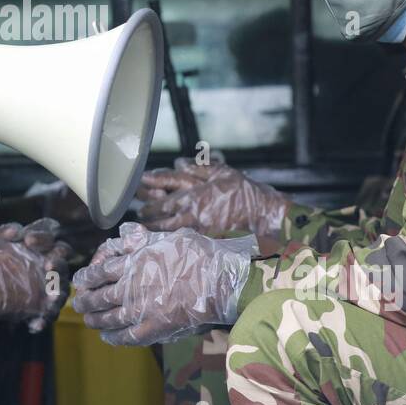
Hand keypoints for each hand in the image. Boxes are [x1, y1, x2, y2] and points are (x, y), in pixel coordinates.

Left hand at [0, 218, 72, 331]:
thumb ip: (3, 233)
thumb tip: (15, 231)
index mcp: (41, 246)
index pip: (50, 237)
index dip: (43, 237)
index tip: (27, 240)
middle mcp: (50, 266)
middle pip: (62, 262)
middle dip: (57, 263)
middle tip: (48, 264)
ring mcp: (50, 288)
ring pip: (62, 290)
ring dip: (57, 293)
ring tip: (51, 298)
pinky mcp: (43, 309)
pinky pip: (48, 315)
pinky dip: (43, 319)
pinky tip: (34, 324)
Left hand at [70, 223, 252, 345]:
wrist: (218, 281)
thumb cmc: (196, 255)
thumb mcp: (167, 237)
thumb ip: (142, 238)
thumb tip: (123, 231)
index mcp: (133, 263)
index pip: (99, 271)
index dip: (85, 277)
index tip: (79, 280)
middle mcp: (132, 287)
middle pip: (99, 296)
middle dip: (85, 301)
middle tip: (78, 303)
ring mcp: (142, 309)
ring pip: (109, 317)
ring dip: (95, 319)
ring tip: (88, 320)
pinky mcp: (155, 328)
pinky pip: (128, 336)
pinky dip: (114, 337)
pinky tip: (107, 336)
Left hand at [136, 161, 288, 238]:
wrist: (265, 216)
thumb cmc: (245, 192)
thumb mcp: (224, 173)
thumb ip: (199, 169)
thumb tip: (178, 162)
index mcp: (196, 193)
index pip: (164, 190)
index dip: (149, 188)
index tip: (140, 187)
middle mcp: (194, 212)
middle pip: (161, 213)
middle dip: (147, 212)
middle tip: (140, 210)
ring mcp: (198, 229)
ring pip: (168, 230)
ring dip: (153, 228)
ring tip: (144, 228)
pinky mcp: (205, 242)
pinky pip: (181, 242)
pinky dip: (169, 241)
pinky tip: (162, 241)